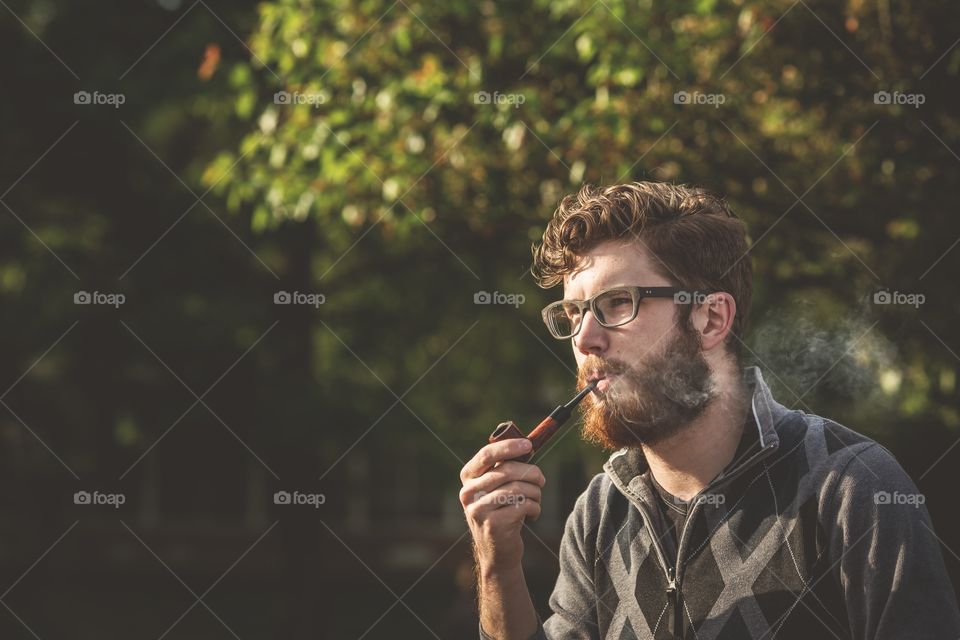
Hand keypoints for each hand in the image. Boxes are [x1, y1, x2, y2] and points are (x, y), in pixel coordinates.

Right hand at [460, 438, 545, 569]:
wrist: (497, 551)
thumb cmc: (502, 511)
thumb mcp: (498, 488)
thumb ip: (506, 467)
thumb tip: (527, 446)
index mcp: (468, 477)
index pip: (486, 454)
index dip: (508, 447)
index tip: (528, 444)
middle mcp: (468, 492)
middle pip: (507, 471)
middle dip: (531, 473)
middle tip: (541, 480)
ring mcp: (478, 509)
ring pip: (517, 489)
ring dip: (535, 493)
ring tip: (536, 500)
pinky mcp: (492, 525)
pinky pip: (522, 506)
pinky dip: (534, 508)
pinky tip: (532, 514)